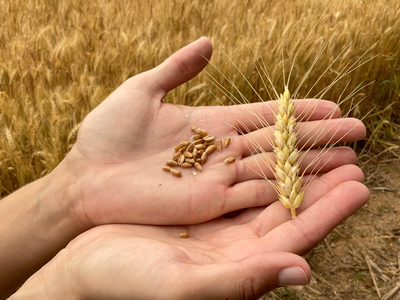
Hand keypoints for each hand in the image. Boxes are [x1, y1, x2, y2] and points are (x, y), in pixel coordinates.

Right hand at [15, 164, 368, 299]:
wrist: (87, 270)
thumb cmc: (128, 286)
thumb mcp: (184, 287)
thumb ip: (242, 281)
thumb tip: (303, 271)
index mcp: (240, 266)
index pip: (298, 234)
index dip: (329, 210)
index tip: (359, 183)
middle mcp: (236, 244)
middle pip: (289, 206)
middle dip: (321, 179)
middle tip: (351, 150)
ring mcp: (218, 222)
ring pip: (266, 187)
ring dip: (292, 164)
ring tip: (318, 140)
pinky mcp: (198, 205)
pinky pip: (235, 177)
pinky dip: (254, 158)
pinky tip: (268, 141)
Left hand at [57, 37, 365, 226]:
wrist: (86, 178)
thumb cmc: (106, 134)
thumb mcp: (141, 90)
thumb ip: (177, 68)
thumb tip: (210, 43)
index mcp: (209, 123)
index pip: (264, 115)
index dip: (297, 112)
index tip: (332, 107)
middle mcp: (220, 151)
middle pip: (278, 143)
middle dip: (317, 138)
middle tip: (356, 132)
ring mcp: (217, 178)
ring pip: (273, 170)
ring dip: (310, 167)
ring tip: (348, 162)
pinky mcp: (209, 203)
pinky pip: (253, 196)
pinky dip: (283, 192)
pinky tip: (311, 188)